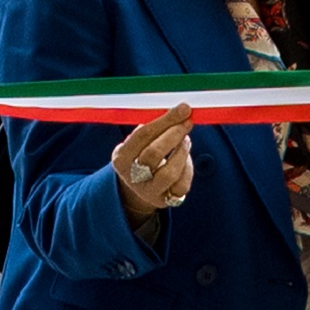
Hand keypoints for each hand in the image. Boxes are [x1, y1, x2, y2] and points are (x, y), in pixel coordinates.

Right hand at [112, 101, 197, 224]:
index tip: (184, 109)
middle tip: (187, 123)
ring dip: (182, 152)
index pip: (143, 135)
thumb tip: (181, 111)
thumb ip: (154, 129)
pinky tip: (184, 158)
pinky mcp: (164, 200)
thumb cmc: (142, 155)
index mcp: (121, 158)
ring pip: (169, 172)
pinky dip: (187, 168)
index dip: (166, 120)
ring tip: (185, 140)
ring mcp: (148, 191)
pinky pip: (181, 185)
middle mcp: (131, 176)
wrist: (139, 188)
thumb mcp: (138, 143)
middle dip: (174, 135)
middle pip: (153, 154)